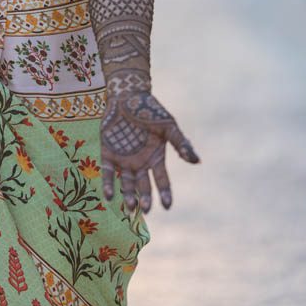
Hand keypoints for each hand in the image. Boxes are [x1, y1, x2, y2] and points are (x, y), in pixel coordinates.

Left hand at [100, 90, 199, 212]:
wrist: (128, 96)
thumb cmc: (151, 110)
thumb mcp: (169, 126)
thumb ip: (181, 143)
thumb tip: (197, 161)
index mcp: (156, 158)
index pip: (161, 181)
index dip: (164, 193)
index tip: (167, 206)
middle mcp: (140, 163)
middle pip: (143, 186)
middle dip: (144, 198)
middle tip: (145, 209)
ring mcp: (124, 160)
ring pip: (126, 183)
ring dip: (127, 195)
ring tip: (130, 206)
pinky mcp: (108, 154)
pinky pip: (108, 172)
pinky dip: (108, 184)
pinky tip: (109, 195)